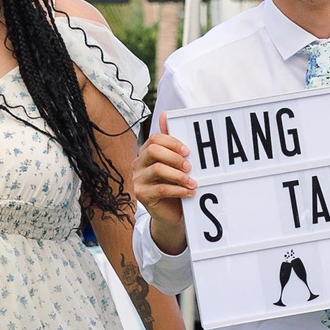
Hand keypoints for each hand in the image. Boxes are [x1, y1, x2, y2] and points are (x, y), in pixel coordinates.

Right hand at [132, 130, 195, 253]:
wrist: (169, 214)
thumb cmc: (173, 186)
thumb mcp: (175, 165)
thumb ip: (172, 144)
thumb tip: (166, 114)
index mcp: (145, 154)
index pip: (154, 139)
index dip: (172, 142)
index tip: (188, 151)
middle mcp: (137, 165)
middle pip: (153, 151)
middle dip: (174, 157)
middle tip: (189, 167)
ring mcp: (137, 180)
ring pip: (157, 169)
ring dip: (179, 175)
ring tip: (192, 182)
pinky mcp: (141, 196)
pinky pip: (161, 189)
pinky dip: (178, 189)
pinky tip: (189, 192)